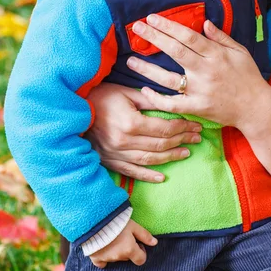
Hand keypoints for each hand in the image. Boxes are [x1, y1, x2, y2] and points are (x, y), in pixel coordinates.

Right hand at [86, 83, 202, 181]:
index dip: (183, 127)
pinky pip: (132, 172)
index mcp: (130, 123)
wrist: (73, 111)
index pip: (164, 128)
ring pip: (150, 159)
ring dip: (171, 157)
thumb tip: (173, 103)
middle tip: (197, 137)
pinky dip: (148, 176)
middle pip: (161, 144)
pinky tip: (162, 178)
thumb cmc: (101, 96)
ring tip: (187, 152)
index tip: (196, 125)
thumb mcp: (126, 92)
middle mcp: (124, 141)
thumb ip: (150, 99)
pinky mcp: (109, 161)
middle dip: (182, 140)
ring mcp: (116, 154)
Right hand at [89, 219, 156, 268]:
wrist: (96, 222)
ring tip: (113, 239)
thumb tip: (155, 243)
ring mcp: (107, 259)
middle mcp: (119, 257)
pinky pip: (102, 263)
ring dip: (117, 252)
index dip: (141, 252)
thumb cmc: (117, 222)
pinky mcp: (96, 259)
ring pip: (116, 259)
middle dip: (128, 250)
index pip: (141, 260)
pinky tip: (104, 249)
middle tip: (124, 238)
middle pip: (128, 258)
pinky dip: (104, 258)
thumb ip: (145, 235)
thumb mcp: (133, 226)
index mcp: (129, 250)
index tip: (138, 244)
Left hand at [125, 15, 270, 127]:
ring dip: (146, 69)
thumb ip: (221, 37)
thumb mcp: (240, 52)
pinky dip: (157, 98)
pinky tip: (144, 91)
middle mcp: (205, 71)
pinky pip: (172, 103)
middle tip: (137, 27)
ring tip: (130, 61)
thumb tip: (204, 22)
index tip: (152, 18)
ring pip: (167, 78)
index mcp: (216, 54)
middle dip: (154, 37)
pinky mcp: (196, 108)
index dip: (168, 26)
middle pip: (175, 51)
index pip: (187, 36)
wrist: (256, 108)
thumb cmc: (249, 77)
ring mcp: (199, 90)